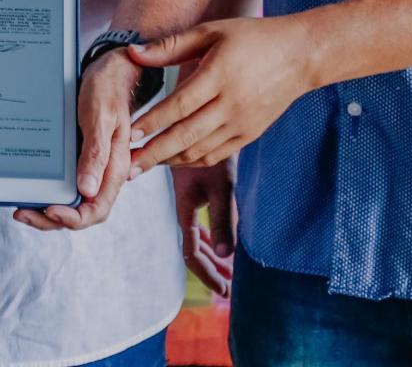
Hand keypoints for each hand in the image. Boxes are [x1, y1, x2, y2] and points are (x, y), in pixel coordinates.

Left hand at [15, 51, 136, 231]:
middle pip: (81, 211)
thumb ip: (96, 154)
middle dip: (52, 219)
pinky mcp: (80, 159)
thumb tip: (87, 190)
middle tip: (22, 213)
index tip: (50, 209)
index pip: (97, 209)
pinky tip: (32, 189)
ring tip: (21, 208)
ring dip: (47, 211)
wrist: (108, 72)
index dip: (73, 217)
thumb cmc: (107, 91)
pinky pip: (66, 184)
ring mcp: (92, 167)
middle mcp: (103, 172)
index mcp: (114, 167)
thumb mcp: (101, 118)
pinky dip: (49, 193)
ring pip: (72, 201)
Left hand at [127, 15, 320, 173]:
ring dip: (169, 160)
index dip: (152, 122)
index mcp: (219, 75)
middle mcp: (231, 104)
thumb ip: (171, 46)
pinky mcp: (250, 134)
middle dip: (154, 153)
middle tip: (128, 166)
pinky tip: (172, 160)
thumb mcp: (212, 31)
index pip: (179, 105)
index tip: (128, 133)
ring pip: (200, 151)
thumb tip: (132, 52)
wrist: (301, 56)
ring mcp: (242, 123)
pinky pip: (216, 154)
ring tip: (143, 166)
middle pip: (186, 136)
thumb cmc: (253, 38)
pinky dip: (192, 160)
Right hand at [174, 162, 234, 294]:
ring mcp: (187, 201)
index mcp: (185, 211)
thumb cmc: (211, 152)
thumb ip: (223, 220)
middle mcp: (183, 209)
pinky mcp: (194, 190)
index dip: (207, 274)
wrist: (197, 121)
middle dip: (210, 269)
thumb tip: (228, 256)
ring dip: (211, 255)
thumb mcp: (221, 188)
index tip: (224, 289)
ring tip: (228, 268)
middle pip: (193, 249)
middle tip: (227, 286)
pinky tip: (222, 240)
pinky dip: (211, 238)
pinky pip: (199, 223)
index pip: (192, 253)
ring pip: (196, 237)